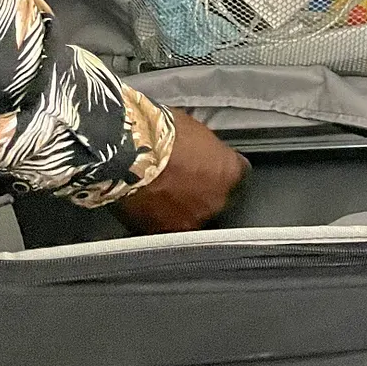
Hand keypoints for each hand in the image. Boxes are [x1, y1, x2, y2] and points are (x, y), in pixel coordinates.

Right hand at [117, 110, 248, 233]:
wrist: (128, 154)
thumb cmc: (161, 135)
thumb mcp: (196, 133)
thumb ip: (207, 151)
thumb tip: (202, 155)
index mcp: (230, 172)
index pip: (238, 176)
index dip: (221, 171)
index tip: (211, 168)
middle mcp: (217, 201)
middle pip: (216, 201)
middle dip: (203, 193)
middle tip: (183, 180)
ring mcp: (192, 220)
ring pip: (192, 217)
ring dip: (182, 209)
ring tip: (163, 193)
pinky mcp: (164, 233)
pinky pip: (166, 228)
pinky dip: (159, 220)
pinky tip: (148, 205)